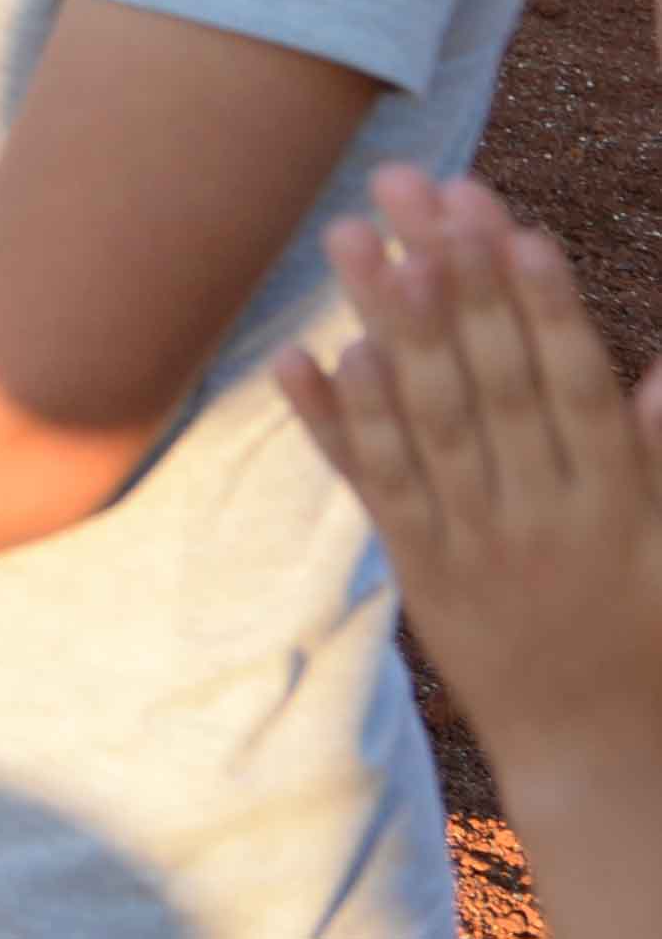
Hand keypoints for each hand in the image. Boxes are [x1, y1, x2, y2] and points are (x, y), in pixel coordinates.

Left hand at [277, 168, 661, 800]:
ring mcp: (473, 542)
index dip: (545, 308)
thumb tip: (661, 373)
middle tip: (417, 186)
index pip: (574, 386)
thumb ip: (658, 457)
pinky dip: (340, 421)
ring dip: (383, 323)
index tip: (515, 227)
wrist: (594, 753)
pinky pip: (375, 487)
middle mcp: (541, 515)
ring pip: (422, 420)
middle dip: (454, 279)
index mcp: (616, 502)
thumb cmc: (648, 632)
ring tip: (352, 236)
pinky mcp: (419, 567)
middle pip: (490, 381)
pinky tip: (311, 352)